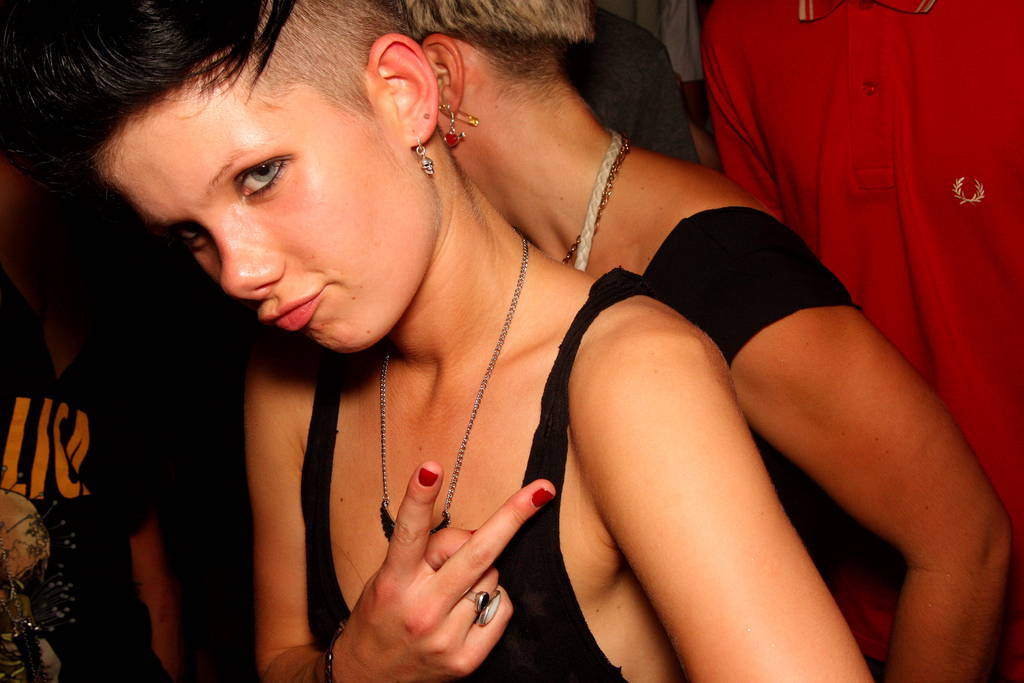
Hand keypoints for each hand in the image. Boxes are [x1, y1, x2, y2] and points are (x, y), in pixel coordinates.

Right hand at [331, 461, 554, 681]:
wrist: (365, 680)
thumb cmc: (381, 616)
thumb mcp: (387, 578)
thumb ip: (425, 554)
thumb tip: (473, 536)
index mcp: (394, 582)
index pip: (409, 532)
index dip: (420, 498)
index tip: (431, 468)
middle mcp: (420, 608)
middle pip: (476, 553)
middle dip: (512, 517)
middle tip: (541, 491)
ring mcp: (445, 637)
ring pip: (491, 576)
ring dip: (482, 572)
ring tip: (452, 590)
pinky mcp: (465, 660)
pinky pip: (501, 607)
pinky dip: (493, 600)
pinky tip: (469, 610)